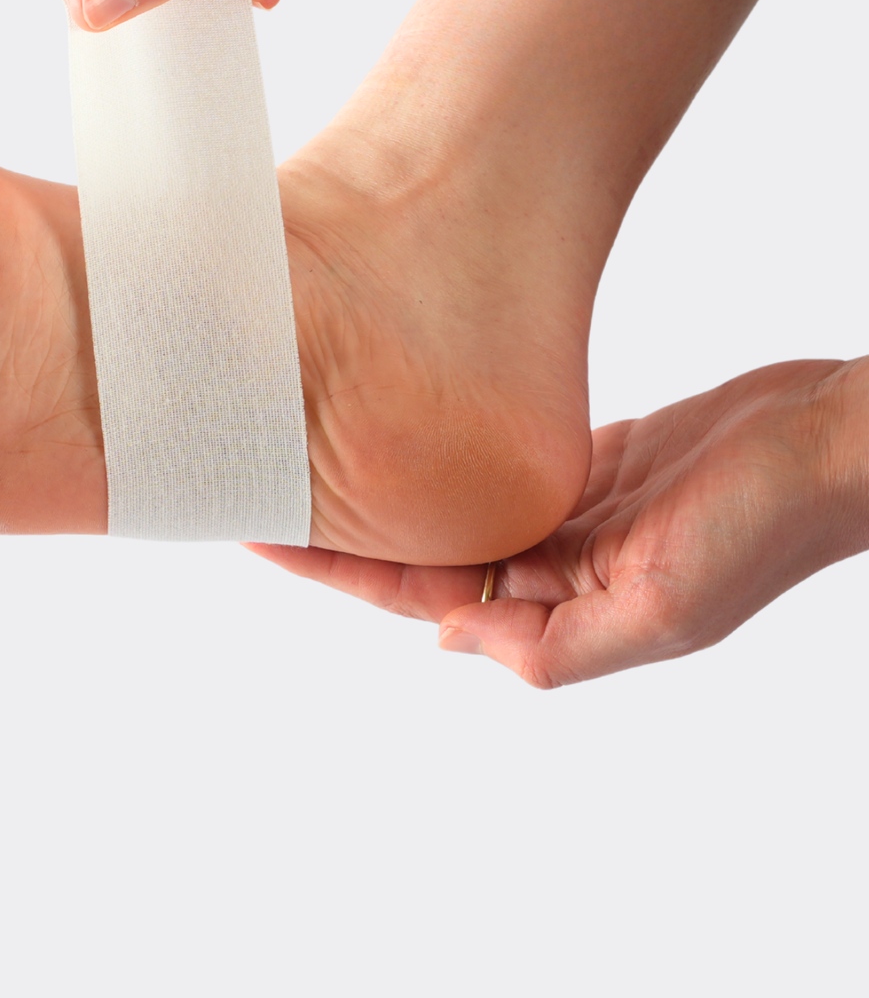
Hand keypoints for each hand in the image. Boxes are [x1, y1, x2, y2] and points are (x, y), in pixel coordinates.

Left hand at [249, 359, 868, 686]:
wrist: (834, 440)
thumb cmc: (766, 524)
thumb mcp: (668, 611)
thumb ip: (558, 646)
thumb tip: (452, 644)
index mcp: (560, 606)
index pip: (420, 590)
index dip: (338, 564)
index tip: (264, 531)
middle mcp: (554, 564)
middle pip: (420, 547)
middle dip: (342, 522)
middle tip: (258, 475)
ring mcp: (570, 510)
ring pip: (451, 501)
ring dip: (385, 480)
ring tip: (312, 444)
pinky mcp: (592, 461)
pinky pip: (500, 460)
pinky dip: (444, 447)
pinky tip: (395, 422)